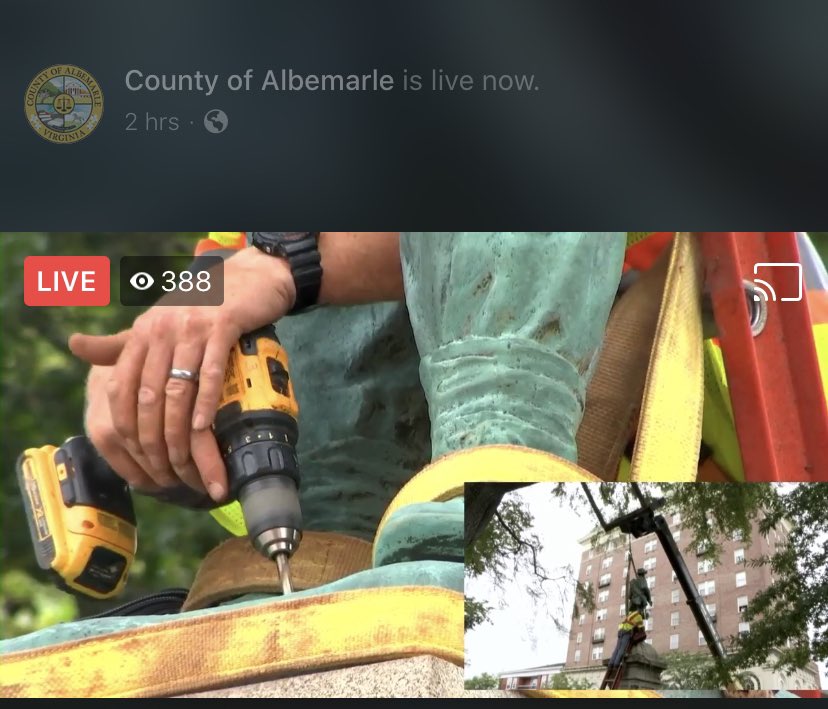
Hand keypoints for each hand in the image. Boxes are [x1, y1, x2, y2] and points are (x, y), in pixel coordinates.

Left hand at [69, 247, 295, 499]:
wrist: (248, 277)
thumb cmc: (203, 305)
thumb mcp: (157, 322)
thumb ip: (118, 342)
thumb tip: (73, 346)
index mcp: (141, 332)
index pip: (122, 389)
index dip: (128, 428)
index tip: (139, 458)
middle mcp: (161, 328)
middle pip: (149, 396)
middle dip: (155, 440)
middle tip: (166, 472)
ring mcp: (193, 326)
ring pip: (178, 389)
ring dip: (180, 432)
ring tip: (187, 462)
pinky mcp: (224, 325)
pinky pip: (212, 371)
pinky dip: (206, 403)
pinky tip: (205, 427)